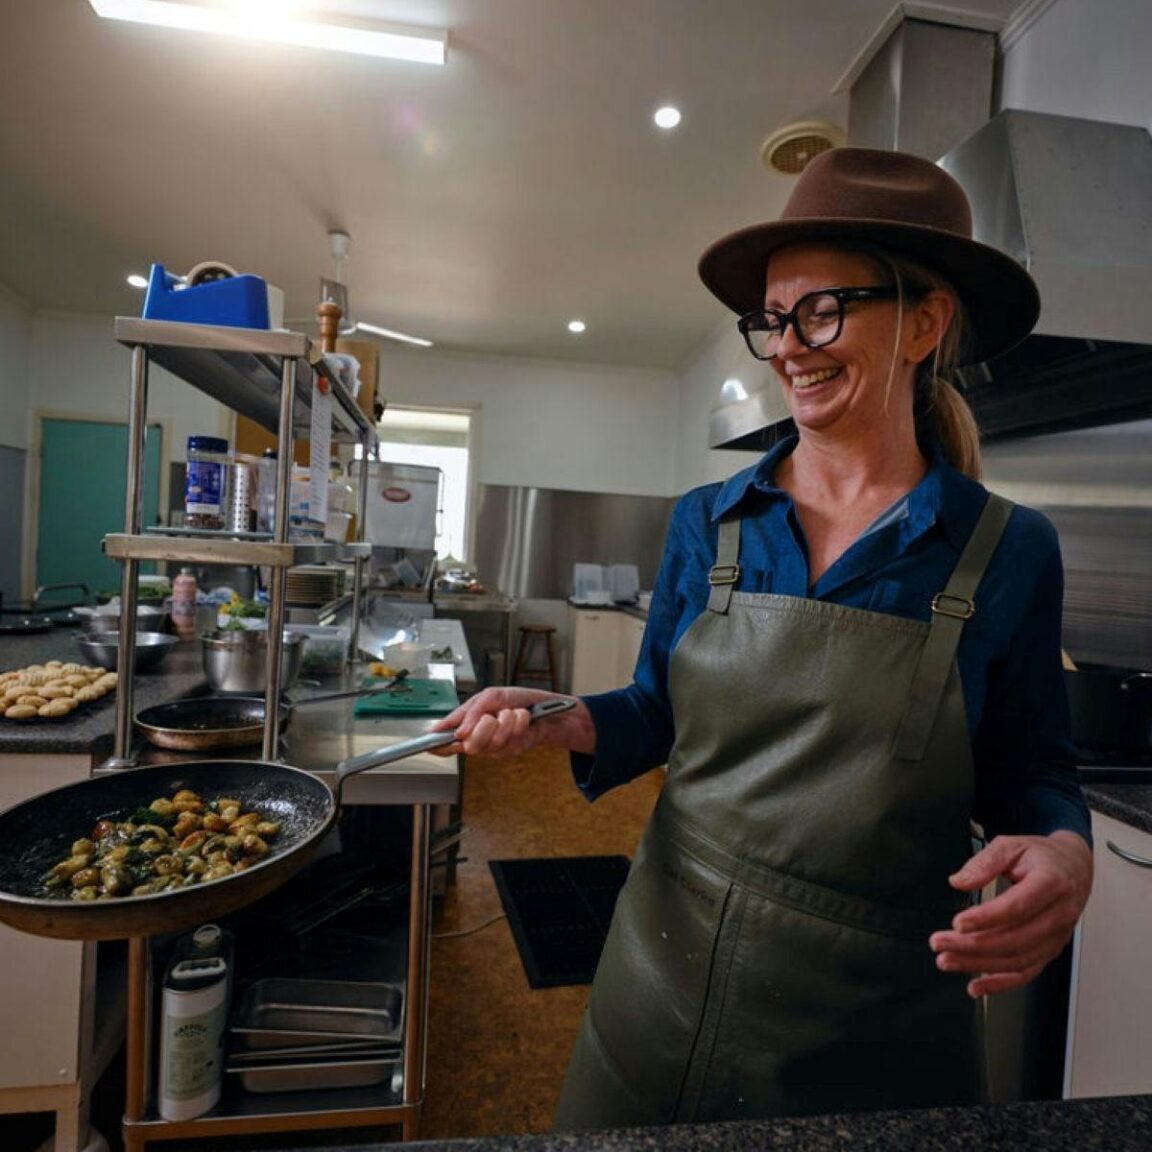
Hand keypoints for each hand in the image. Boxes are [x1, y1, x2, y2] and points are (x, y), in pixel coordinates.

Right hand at [429, 686, 595, 757]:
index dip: (437, 744)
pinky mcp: (511, 750)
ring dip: (505, 722)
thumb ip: (471, 710)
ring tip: (511, 712)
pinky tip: (522, 718)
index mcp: (467, 722)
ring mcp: (494, 746)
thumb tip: (458, 732)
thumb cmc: (517, 700)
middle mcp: (478, 737)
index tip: (430, 745)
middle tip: (491, 717)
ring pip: (492, 743)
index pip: (445, 738)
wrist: (546, 708)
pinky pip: (510, 740)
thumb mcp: (491, 695)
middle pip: (469, 745)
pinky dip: (519, 723)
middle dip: (482, 728)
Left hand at [928, 831, 1092, 997]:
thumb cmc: (1041, 856)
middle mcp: (1059, 914)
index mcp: (1051, 883)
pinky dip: (1001, 983)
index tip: (957, 923)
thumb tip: (958, 881)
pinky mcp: (1051, 949)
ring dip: (980, 965)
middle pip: (1015, 939)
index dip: (987, 918)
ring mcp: (1057, 936)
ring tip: (946, 961)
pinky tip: (975, 986)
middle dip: (973, 945)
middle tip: (940, 943)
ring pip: (1018, 959)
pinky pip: (1027, 972)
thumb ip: (984, 862)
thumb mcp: (1011, 845)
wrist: (1073, 868)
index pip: (1018, 907)